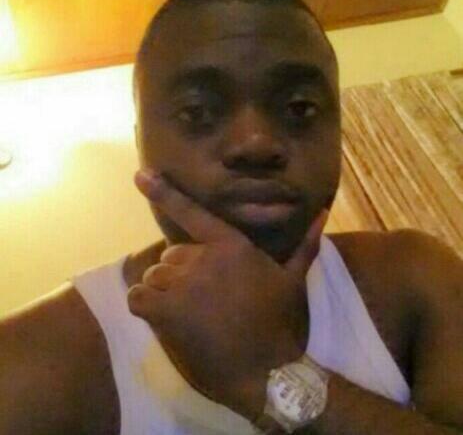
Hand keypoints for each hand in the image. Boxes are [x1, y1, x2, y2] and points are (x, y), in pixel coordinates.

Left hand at [128, 169, 328, 420]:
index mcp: (232, 246)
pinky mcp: (167, 311)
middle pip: (170, 256)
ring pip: (154, 277)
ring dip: (165, 292)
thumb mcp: (294, 279)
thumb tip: (323, 212)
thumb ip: (306, 243)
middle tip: (201, 299)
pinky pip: (138, 298)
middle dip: (180, 274)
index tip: (140, 175)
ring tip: (189, 313)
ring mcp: (183, 285)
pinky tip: (164, 318)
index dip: (164, 192)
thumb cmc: (280, 322)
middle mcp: (204, 259)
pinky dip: (144, 306)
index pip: (192, 213)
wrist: (267, 370)